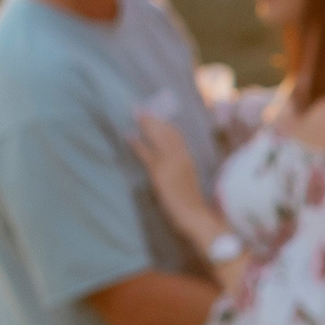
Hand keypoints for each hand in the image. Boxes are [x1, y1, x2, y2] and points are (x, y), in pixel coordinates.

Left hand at [131, 110, 219, 248]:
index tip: (154, 115)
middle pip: (167, 131)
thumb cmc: (191, 203)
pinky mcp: (161, 174)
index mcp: (189, 159)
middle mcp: (182, 157)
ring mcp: (171, 164)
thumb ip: (179, 169)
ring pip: (158, 137)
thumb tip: (169, 163)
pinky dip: (138, 144)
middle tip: (140, 108)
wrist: (195, 216)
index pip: (176, 135)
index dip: (164, 123)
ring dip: (146, 124)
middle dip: (153, 119)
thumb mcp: (187, 181)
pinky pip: (147, 154)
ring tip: (135, 115)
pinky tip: (129, 136)